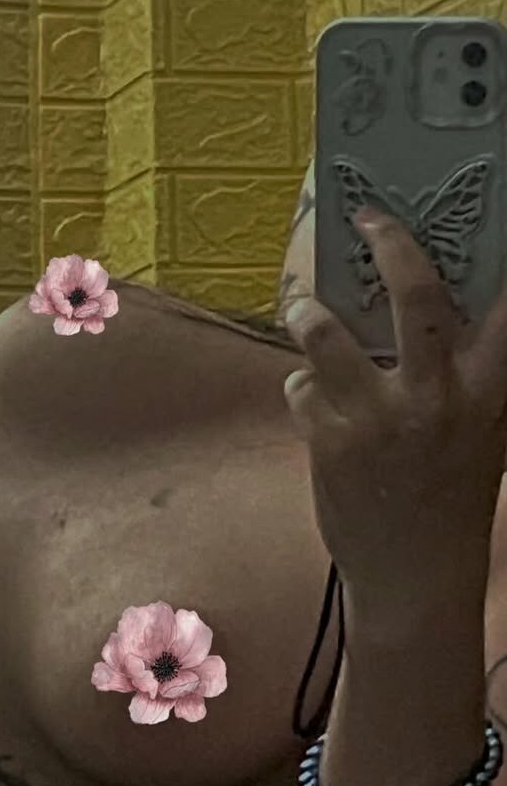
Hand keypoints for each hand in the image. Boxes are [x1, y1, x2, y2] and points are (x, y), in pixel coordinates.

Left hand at [283, 207, 506, 604]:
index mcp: (490, 392)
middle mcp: (440, 397)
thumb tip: (431, 318)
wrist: (414, 574)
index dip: (502, 256)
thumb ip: (465, 377)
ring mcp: (381, 418)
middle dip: (389, 244)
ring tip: (302, 308)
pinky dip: (300, 386)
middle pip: (414, 296)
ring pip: (328, 335)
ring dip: (309, 315)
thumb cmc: (448, 497)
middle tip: (367, 219)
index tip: (486, 211)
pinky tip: (311, 399)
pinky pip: (299, 386)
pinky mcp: (331, 442)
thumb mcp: (481, 433)